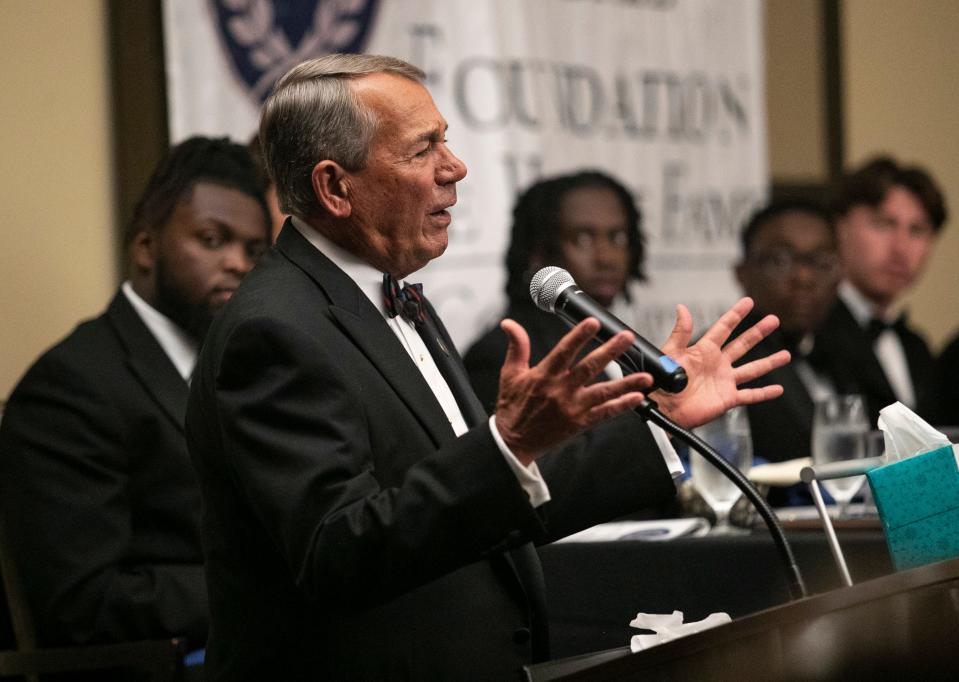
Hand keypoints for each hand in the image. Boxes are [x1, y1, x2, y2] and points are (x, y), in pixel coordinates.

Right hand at [494, 318, 652, 465]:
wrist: (514, 441)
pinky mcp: (580, 423)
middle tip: (627, 338)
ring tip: (645, 376)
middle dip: (610, 351)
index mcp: (544, 376)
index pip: (564, 352)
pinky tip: (637, 398)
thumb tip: (509, 324)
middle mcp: (560, 391)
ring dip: (626, 383)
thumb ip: (516, 347)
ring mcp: (572, 408)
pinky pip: (605, 413)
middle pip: (589, 368)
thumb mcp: (510, 373)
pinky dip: (622, 406)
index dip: (579, 336)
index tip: (593, 323)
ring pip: (603, 392)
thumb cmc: (513, 406)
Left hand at [653, 297, 789, 428]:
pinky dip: (764, 393)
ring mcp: (724, 381)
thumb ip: (680, 332)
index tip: (747, 302)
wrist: (663, 408)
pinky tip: (778, 389)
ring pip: (752, 369)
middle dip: (758, 332)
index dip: (736, 314)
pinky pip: (750, 395)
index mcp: (704, 350)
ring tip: (786, 355)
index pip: (723, 328)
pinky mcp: (727, 398)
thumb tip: (681, 308)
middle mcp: (717, 364)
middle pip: (742, 344)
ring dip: (769, 362)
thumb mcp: (671, 352)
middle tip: (773, 320)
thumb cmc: (662, 382)